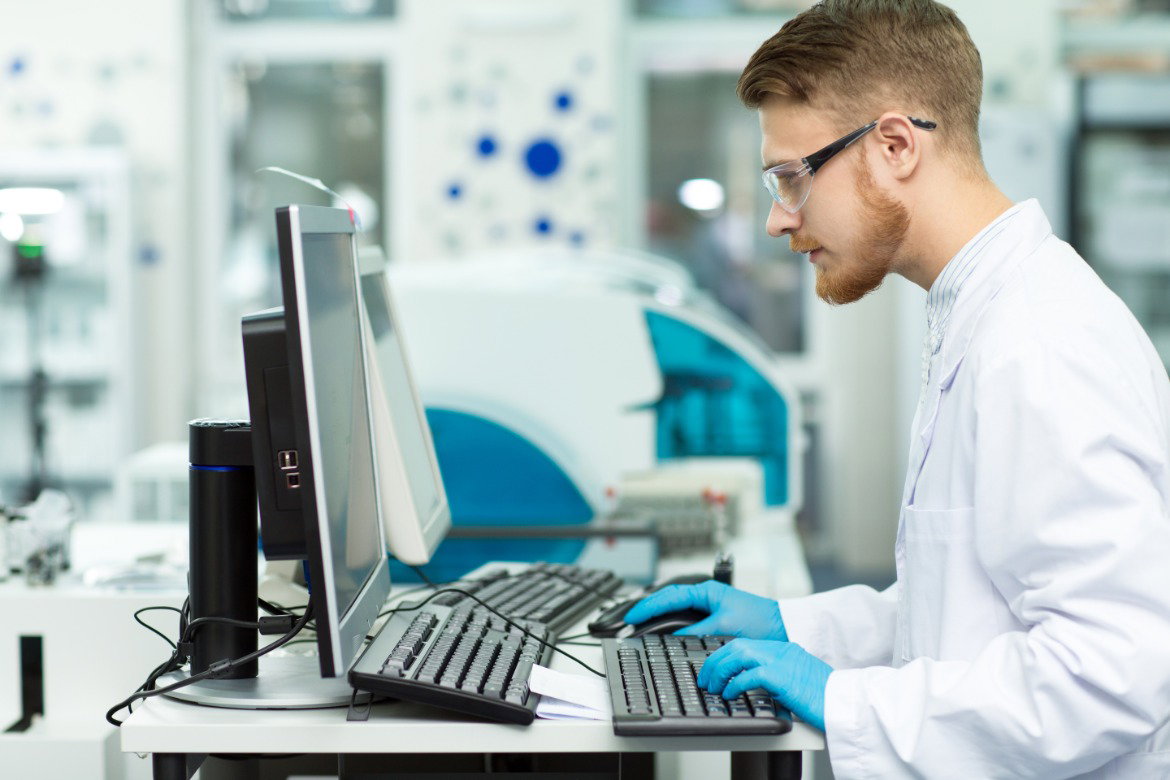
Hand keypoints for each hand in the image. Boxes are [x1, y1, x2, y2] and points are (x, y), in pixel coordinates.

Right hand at [622, 580, 787, 640]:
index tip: (631, 617)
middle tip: (628, 620)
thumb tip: (674, 639)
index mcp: (707, 590)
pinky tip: (664, 631)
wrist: (784, 627)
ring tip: (639, 624)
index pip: (669, 596)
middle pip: (668, 598)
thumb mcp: (725, 628)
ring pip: (675, 607)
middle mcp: (706, 594)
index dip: (648, 607)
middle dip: (647, 608)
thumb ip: (698, 632)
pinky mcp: (714, 616)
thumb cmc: (760, 622)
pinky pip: (685, 616)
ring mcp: (709, 605)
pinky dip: (671, 622)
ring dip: (658, 614)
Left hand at [697, 638, 832, 730]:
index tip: (714, 667)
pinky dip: (734, 684)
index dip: (725, 654)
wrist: (845, 701)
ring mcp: (781, 661)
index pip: (745, 644)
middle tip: (705, 677)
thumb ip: (779, 676)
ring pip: (738, 654)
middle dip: (716, 661)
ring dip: (720, 670)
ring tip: (712, 686)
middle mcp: (780, 650)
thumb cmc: (826, 695)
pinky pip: (748, 675)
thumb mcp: (799, 679)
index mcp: (784, 649)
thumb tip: (758, 686)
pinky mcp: (781, 676)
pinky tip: (729, 694)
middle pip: (737, 645)